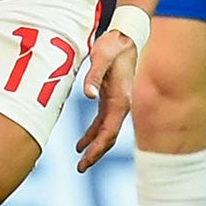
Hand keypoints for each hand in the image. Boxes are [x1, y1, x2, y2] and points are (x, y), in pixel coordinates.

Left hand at [74, 31, 136, 172]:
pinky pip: (102, 123)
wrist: (125, 37)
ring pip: (105, 132)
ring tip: (81, 162)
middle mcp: (121, 105)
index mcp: (120, 100)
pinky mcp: (111, 99)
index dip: (97, 148)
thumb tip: (88, 95)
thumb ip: (94, 76)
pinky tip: (81, 143)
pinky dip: (92, 134)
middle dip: (95, 154)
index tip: (85, 160)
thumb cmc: (113, 46)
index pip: (108, 132)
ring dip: (94, 147)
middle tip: (80, 168)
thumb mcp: (101, 58)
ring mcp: (117, 103)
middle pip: (108, 137)